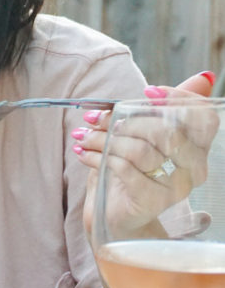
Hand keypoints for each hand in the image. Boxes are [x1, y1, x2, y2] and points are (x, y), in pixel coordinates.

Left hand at [75, 72, 215, 235]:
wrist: (114, 210)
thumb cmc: (129, 166)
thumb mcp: (143, 130)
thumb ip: (165, 106)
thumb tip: (204, 77)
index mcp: (197, 146)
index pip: (204, 116)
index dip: (178, 99)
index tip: (147, 92)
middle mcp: (195, 168)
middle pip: (167, 131)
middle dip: (125, 119)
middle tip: (95, 118)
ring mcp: (177, 188)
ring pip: (141, 150)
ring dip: (104, 139)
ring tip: (84, 136)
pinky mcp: (154, 201)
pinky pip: (125, 169)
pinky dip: (98, 157)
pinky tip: (83, 153)